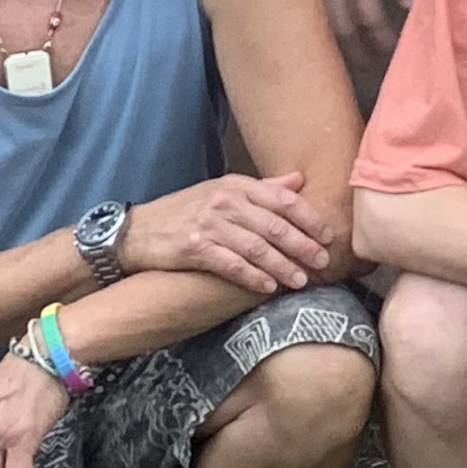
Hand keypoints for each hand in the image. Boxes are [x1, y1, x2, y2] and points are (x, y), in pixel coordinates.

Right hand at [121, 170, 338, 291]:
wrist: (138, 230)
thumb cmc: (186, 211)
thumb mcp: (223, 190)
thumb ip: (263, 188)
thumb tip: (299, 180)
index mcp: (237, 185)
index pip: (284, 200)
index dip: (310, 218)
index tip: (328, 235)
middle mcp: (226, 202)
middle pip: (276, 225)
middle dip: (303, 246)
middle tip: (323, 262)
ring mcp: (210, 224)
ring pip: (257, 247)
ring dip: (282, 266)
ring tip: (300, 281)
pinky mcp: (194, 248)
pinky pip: (231, 264)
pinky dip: (252, 276)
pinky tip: (267, 287)